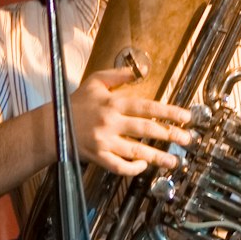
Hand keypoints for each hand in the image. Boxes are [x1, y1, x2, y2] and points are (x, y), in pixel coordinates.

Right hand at [70, 68, 193, 175]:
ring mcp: (104, 141)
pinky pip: (119, 166)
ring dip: (157, 157)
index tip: (186, 117)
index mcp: (113, 103)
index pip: (147, 107)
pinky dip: (133, 168)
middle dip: (169, 135)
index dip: (168, 112)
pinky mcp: (98, 157)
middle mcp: (110, 122)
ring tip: (174, 161)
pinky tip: (144, 166)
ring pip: (136, 151)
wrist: (53, 126)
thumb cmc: (76, 103)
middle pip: (146, 129)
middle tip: (187, 140)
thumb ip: (118, 76)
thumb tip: (141, 71)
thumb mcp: (95, 82)